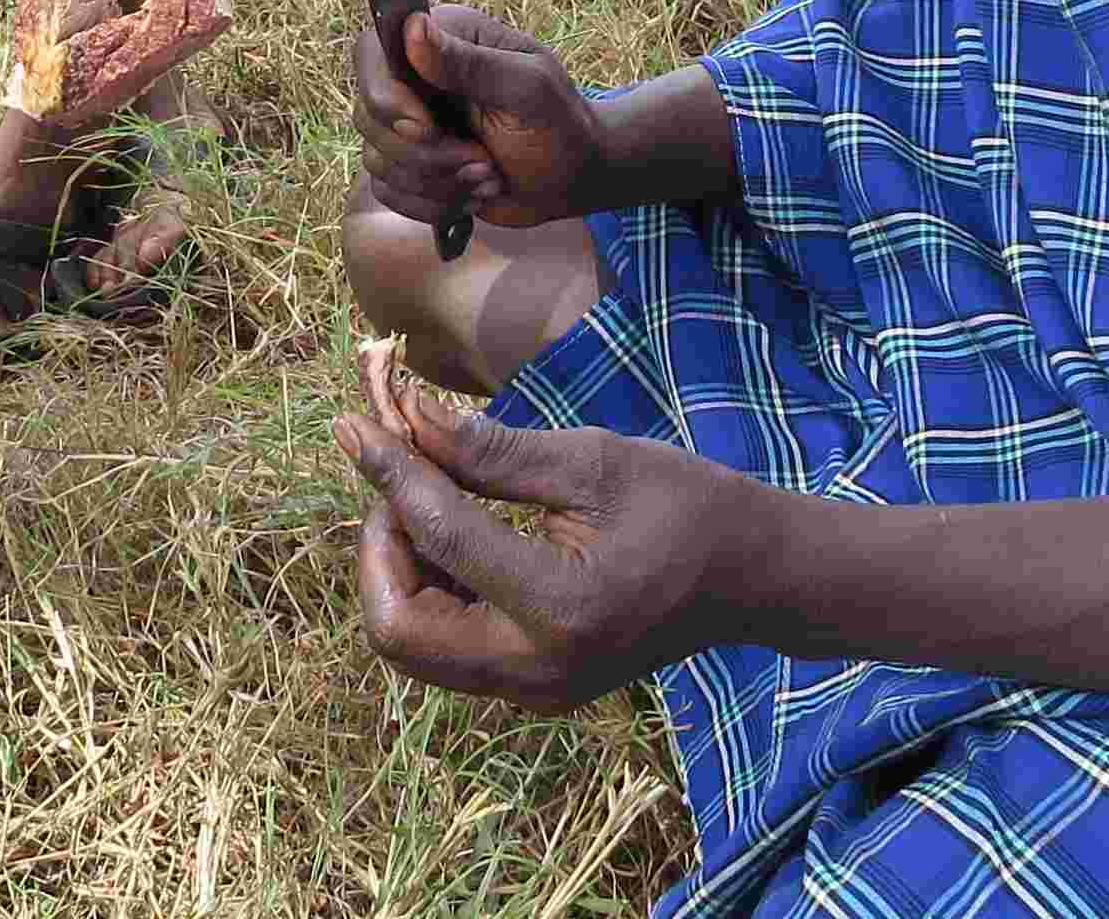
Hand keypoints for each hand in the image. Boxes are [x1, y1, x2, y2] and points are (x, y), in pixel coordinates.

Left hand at [338, 397, 760, 709]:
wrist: (754, 580)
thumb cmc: (688, 506)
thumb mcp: (593, 461)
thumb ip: (491, 451)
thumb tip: (405, 416)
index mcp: (562, 610)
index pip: (440, 538)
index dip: (389, 473)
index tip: (354, 424)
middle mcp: (537, 671)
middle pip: (396, 627)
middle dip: (379, 545)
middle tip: (400, 475)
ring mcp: (533, 691)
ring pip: (411, 643)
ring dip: (398, 567)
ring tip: (427, 494)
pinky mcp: (531, 689)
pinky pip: (445, 647)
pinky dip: (428, 587)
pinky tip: (453, 531)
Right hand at [356, 6, 599, 230]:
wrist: (571, 179)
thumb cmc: (559, 124)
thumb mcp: (527, 87)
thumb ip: (470, 61)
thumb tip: (413, 29)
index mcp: (443, 39)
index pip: (372, 52)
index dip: (385, 96)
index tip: (426, 129)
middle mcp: (415, 76)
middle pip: (368, 114)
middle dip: (425, 155)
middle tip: (483, 162)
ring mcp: (408, 123)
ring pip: (376, 158)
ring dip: (435, 182)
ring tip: (487, 176)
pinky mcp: (408, 165)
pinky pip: (386, 190)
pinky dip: (430, 204)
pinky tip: (471, 195)